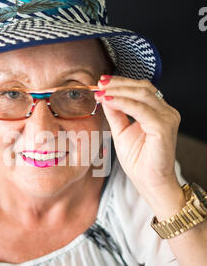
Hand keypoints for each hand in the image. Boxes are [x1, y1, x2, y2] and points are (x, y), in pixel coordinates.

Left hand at [95, 75, 181, 203]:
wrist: (150, 183)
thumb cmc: (139, 161)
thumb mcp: (121, 132)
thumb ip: (115, 114)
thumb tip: (104, 96)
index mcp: (159, 112)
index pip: (141, 89)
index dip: (121, 82)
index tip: (101, 82)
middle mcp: (166, 112)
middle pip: (142, 88)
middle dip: (118, 83)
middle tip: (98, 83)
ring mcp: (167, 118)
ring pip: (141, 94)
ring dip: (118, 91)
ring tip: (100, 92)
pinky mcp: (163, 127)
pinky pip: (140, 109)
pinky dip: (122, 103)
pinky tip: (108, 101)